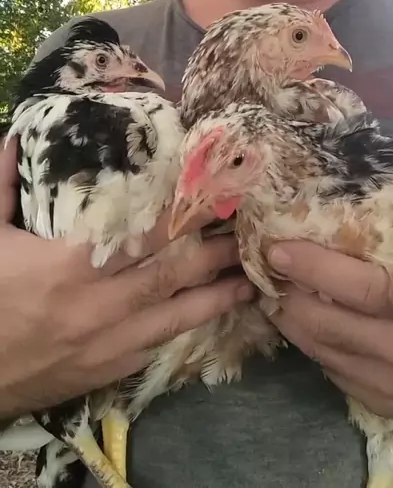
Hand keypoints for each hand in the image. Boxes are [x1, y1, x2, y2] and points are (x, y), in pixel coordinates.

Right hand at [0, 137, 252, 419]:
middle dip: (215, 253)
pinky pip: (160, 343)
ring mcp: (110, 343)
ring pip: (177, 315)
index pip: (142, 235)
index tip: (216, 196)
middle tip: (249, 233)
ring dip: (218, 295)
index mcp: (70, 266)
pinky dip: (189, 327)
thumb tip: (9, 139)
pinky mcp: (110, 370)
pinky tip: (212, 315)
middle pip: (172, 274)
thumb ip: (0, 187)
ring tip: (252, 278)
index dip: (184, 216)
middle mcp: (100, 305)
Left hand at [267, 141, 392, 419]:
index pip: (360, 288)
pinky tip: (307, 325)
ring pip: (322, 353)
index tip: (276, 247)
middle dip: (285, 295)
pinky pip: (336, 374)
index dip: (314, 268)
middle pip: (325, 325)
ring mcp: (392, 383)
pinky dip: (316, 348)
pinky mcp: (387, 403)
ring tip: (270, 291)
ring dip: (291, 323)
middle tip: (261, 265)